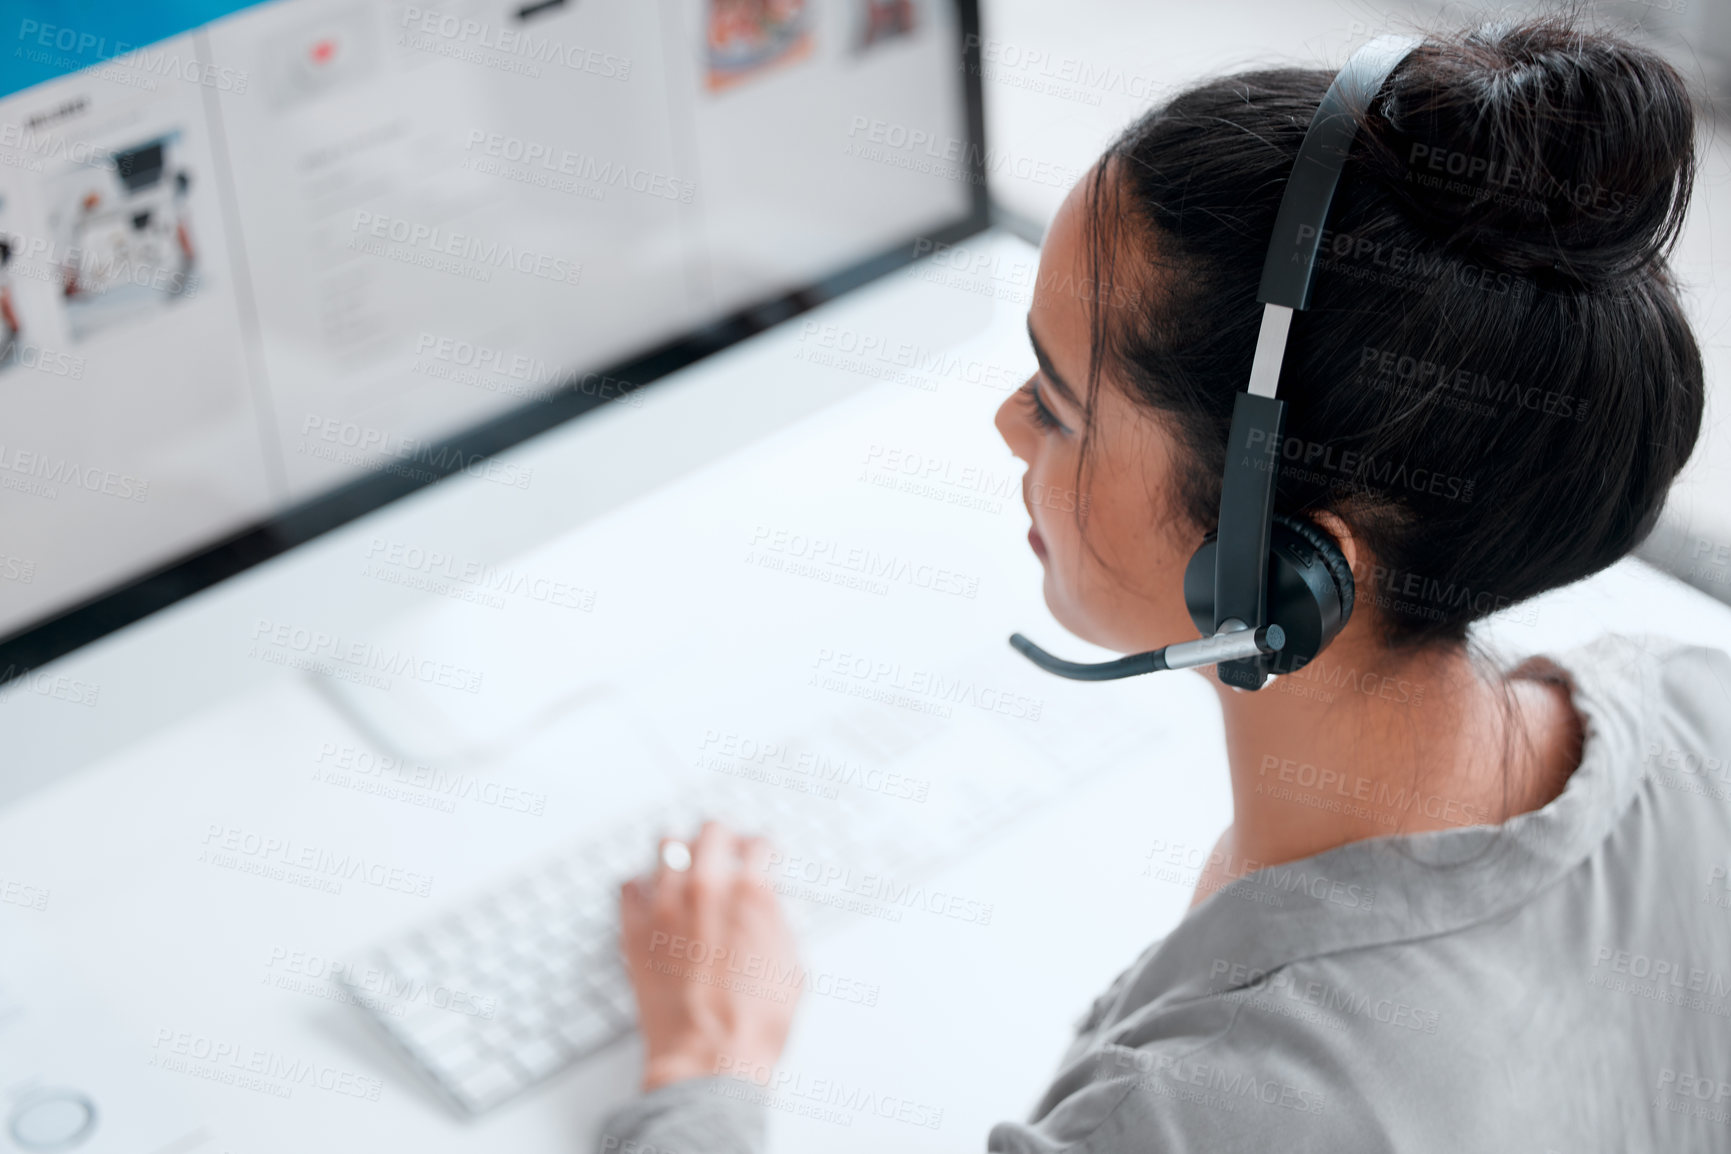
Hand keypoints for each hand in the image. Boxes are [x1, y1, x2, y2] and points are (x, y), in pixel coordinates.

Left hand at [619, 820, 801, 1090]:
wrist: (710, 1061)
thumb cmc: (754, 1025)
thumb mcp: (793, 968)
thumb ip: (779, 926)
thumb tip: (771, 912)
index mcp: (752, 894)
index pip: (758, 844)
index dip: (763, 850)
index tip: (761, 855)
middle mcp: (707, 888)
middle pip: (710, 831)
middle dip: (722, 837)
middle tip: (724, 848)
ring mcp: (665, 906)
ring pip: (666, 846)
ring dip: (680, 852)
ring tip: (684, 864)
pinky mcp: (635, 930)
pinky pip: (629, 886)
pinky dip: (641, 886)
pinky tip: (650, 895)